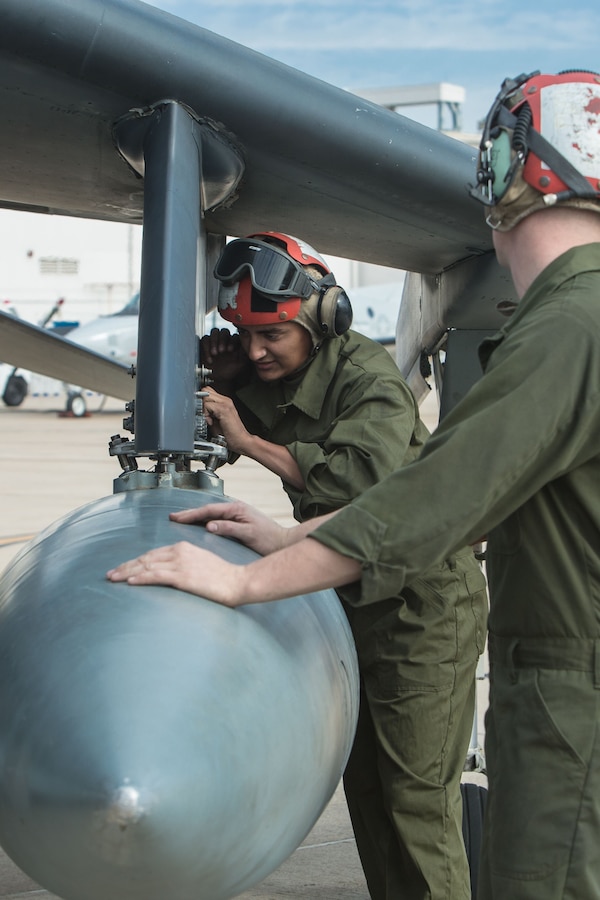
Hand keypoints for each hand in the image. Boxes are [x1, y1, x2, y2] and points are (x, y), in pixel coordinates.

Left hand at [106, 541, 245, 605]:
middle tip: (110, 574)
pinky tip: (129, 581)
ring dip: (127, 572)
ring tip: (113, 579)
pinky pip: (155, 575)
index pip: (153, 554)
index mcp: (183, 547)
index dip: (135, 561)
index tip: (123, 568)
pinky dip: (140, 577)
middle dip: (126, 566)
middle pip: (145, 558)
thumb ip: (186, 566)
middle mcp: (179, 552)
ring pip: (146, 565)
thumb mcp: (202, 565)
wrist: (238, 581)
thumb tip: (173, 575)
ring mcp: (180, 563)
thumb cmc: (223, 578)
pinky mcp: (182, 576)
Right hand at [169, 501, 286, 555]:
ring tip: (181, 520)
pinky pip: (216, 519)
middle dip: (189, 513)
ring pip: (210, 514)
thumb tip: (209, 525)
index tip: (177, 518)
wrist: (282, 542)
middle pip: (207, 510)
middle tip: (172, 517)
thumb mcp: (248, 533)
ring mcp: (236, 514)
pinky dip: (204, 521)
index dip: (191, 514)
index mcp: (236, 508)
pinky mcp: (237, 521)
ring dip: (195, 517)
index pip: (208, 510)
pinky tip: (198, 526)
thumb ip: (229, 528)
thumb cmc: (269, 539)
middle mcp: (235, 508)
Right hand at [199, 328, 246, 384]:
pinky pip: (205, 339)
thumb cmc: (230, 372)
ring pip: (215, 331)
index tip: (230, 350)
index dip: (232, 341)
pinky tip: (209, 359)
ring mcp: (215, 341)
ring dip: (214, 341)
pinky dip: (206, 347)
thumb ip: (244, 356)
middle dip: (223, 340)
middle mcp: (225, 340)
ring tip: (215, 354)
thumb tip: (245, 347)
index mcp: (234, 343)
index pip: (234, 336)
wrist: (218, 379)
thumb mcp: (239, 366)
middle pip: (224, 331)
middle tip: (221, 351)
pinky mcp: (205, 343)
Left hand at [202, 387, 250, 452]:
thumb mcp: (217, 420)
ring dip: (204, 408)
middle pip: (206, 390)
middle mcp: (226, 401)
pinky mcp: (224, 409)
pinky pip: (207, 405)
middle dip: (202, 402)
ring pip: (206, 396)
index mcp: (225, 402)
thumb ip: (209, 412)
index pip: (209, 391)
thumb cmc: (230, 434)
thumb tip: (199, 408)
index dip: (202, 399)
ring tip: (210, 420)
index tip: (203, 411)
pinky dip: (206, 414)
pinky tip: (211, 422)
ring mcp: (226, 403)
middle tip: (206, 415)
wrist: (241, 440)